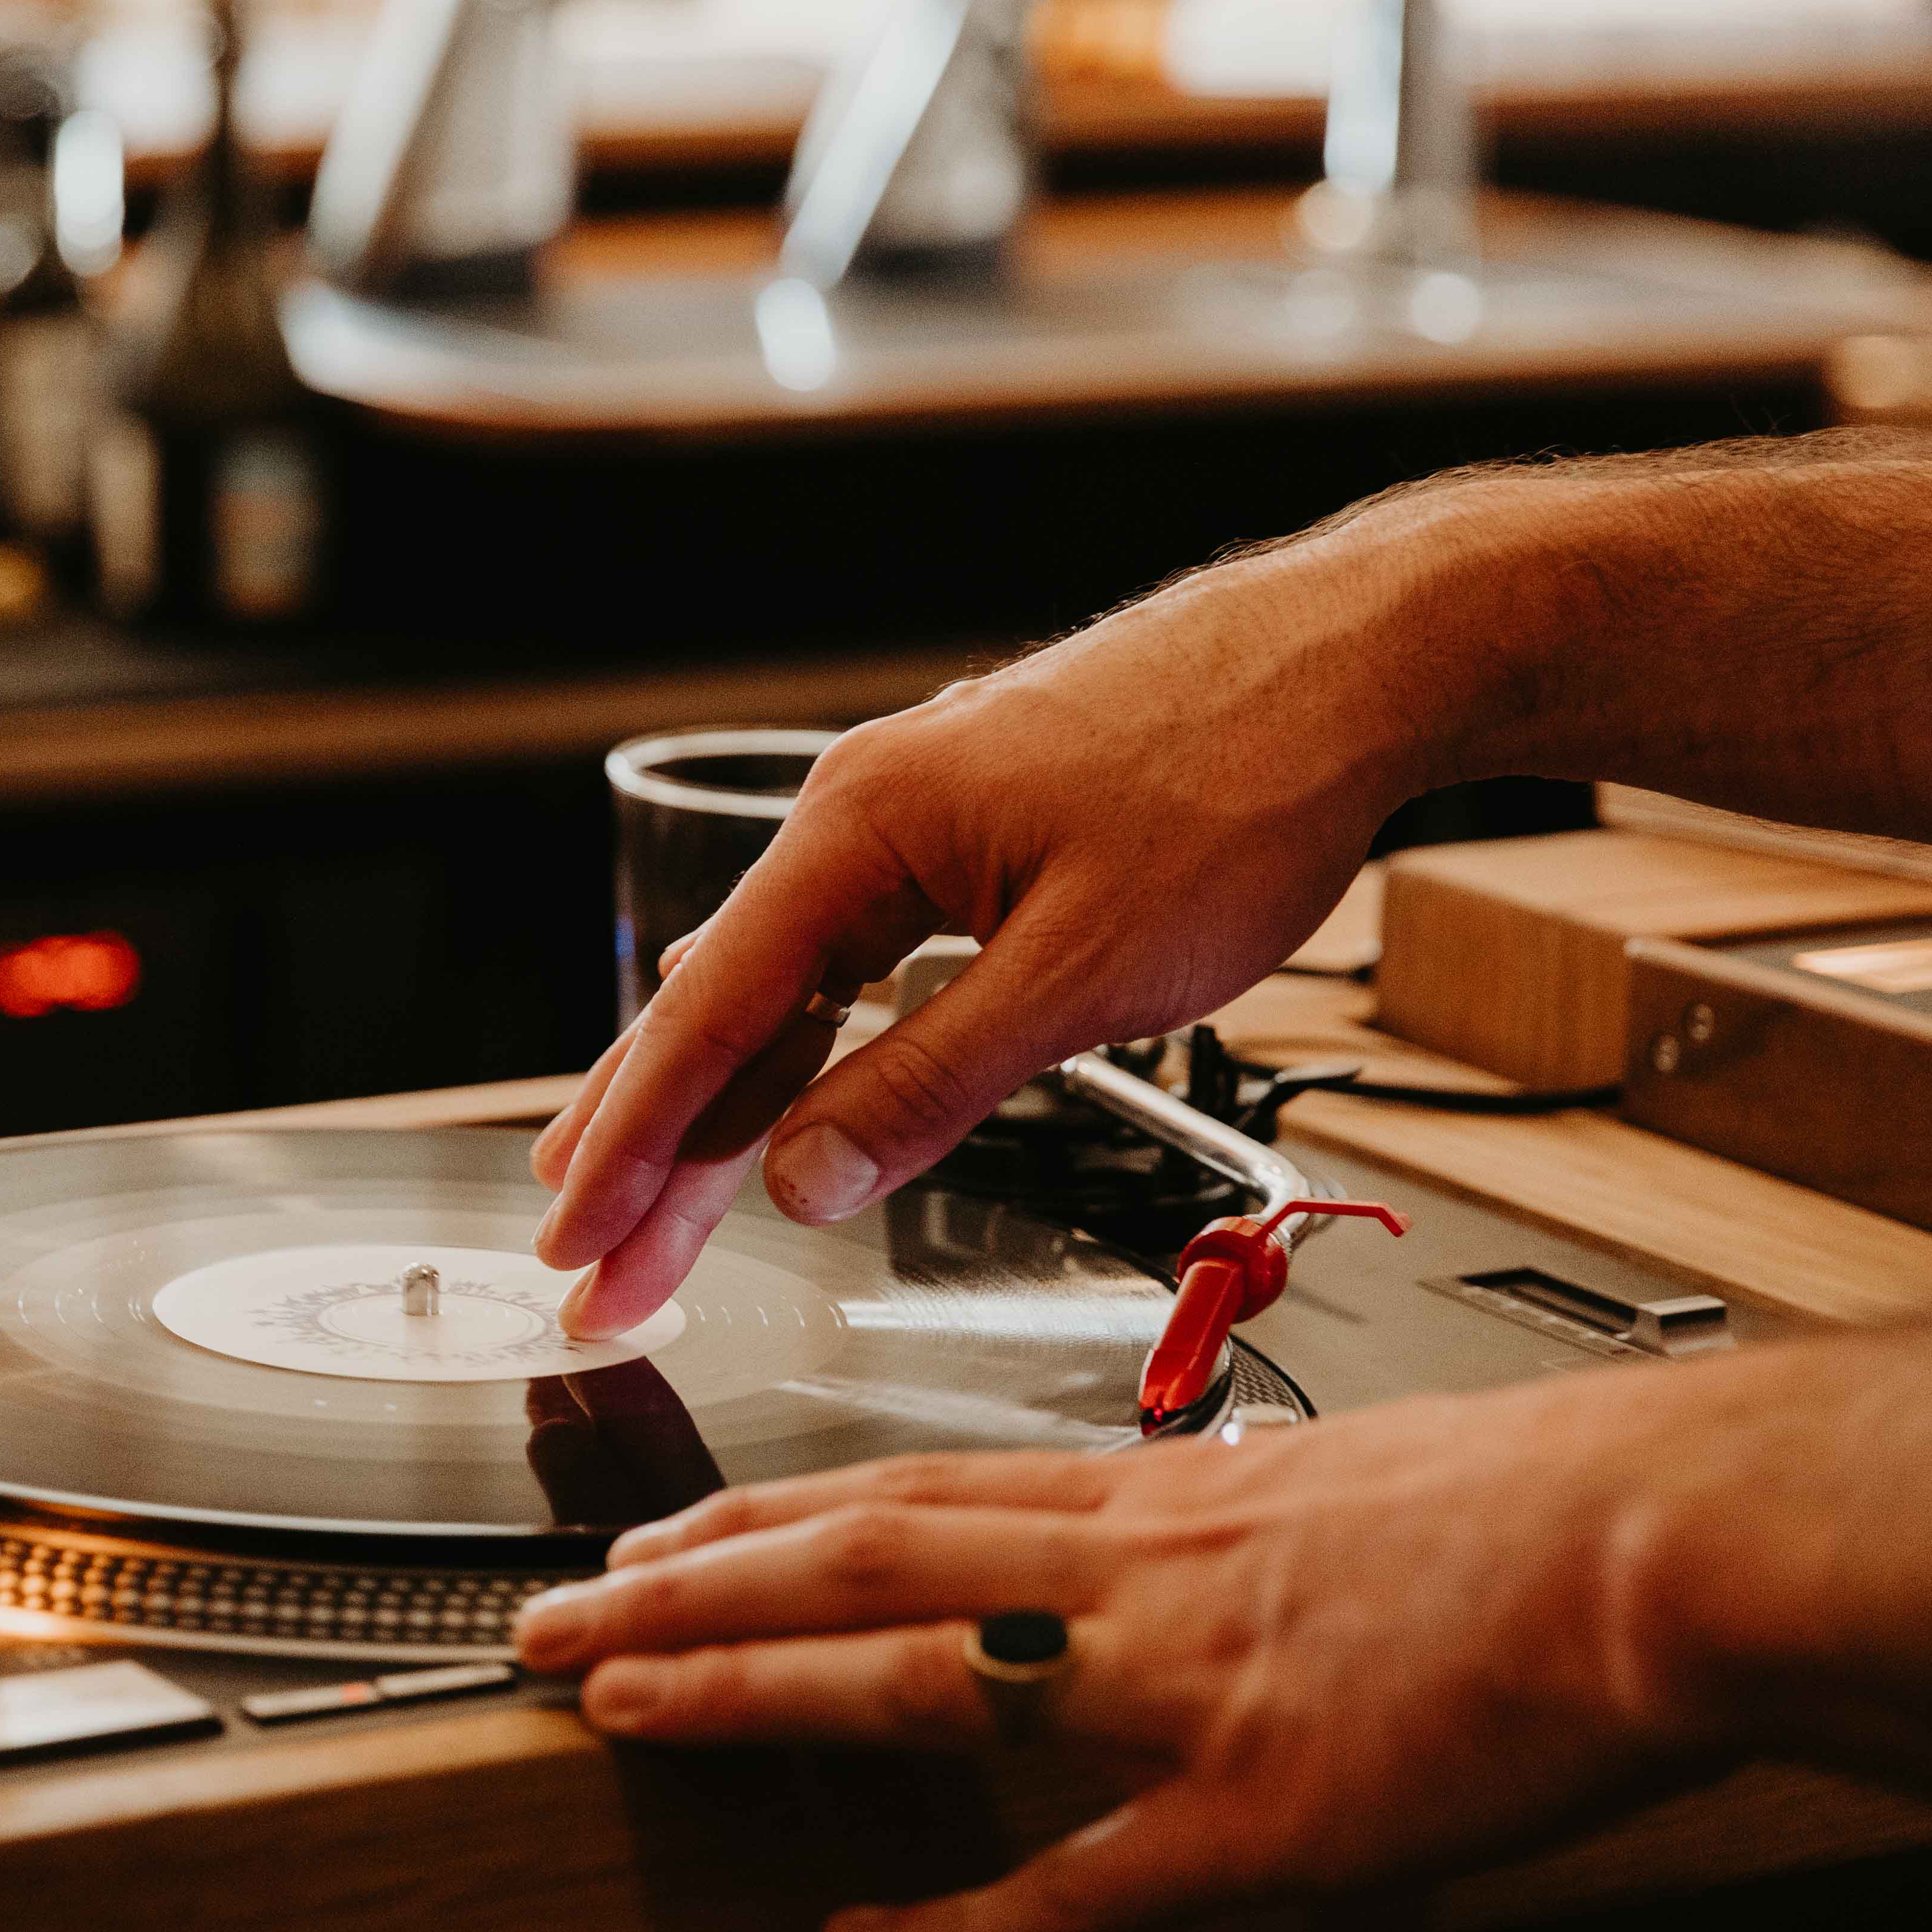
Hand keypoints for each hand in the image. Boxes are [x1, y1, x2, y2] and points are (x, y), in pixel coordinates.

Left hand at [507, 1369, 1731, 1931]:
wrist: (1683, 1531)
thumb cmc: (1571, 1500)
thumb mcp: (1382, 1477)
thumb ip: (1274, 1517)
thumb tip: (1241, 1537)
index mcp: (1180, 1492)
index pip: (924, 1486)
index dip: (780, 1514)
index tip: (677, 1528)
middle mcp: (1149, 1565)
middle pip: (864, 1553)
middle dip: (692, 1582)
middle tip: (560, 1612)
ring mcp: (1191, 1687)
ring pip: (915, 1670)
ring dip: (751, 1689)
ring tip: (619, 1708)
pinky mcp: (1269, 1813)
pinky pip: (1078, 1894)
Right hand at [532, 497, 1507, 1335]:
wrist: (1356, 662)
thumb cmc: (1242, 783)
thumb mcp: (1085, 973)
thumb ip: (932, 1082)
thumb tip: (804, 1181)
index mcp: (862, 829)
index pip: (708, 1016)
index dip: (635, 1144)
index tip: (575, 1238)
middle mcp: (865, 815)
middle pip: (723, 1010)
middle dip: (650, 1149)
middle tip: (588, 1269)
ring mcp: (917, 824)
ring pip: (786, 993)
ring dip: (722, 1110)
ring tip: (643, 1208)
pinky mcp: (973, 840)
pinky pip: (852, 964)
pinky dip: (805, 1050)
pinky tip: (770, 1103)